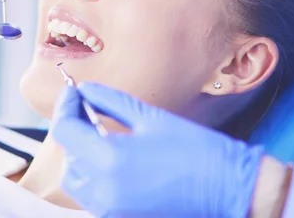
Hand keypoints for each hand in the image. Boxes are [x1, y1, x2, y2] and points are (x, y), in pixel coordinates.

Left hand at [51, 83, 264, 217]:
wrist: (229, 188)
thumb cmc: (195, 149)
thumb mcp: (149, 118)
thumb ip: (109, 101)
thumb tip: (84, 89)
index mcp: (109, 159)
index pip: (64, 130)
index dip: (65, 105)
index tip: (72, 91)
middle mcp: (103, 189)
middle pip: (67, 154)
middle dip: (73, 128)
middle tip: (88, 108)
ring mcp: (110, 209)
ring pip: (76, 178)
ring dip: (81, 153)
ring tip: (101, 133)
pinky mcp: (119, 216)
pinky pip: (91, 194)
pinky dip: (93, 174)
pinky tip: (112, 156)